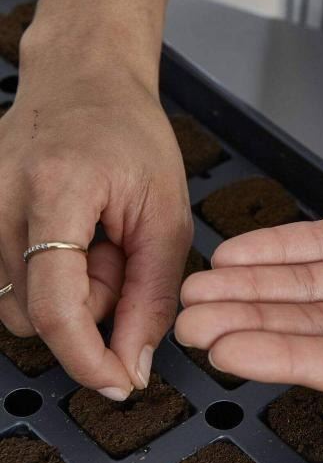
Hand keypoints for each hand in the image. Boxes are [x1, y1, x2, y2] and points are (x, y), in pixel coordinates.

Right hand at [0, 26, 191, 396]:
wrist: (83, 79)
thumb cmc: (131, 137)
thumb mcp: (165, 216)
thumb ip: (152, 297)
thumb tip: (131, 367)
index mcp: (56, 190)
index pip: (56, 305)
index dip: (86, 357)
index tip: (117, 383)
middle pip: (36, 315)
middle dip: (89, 308)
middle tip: (120, 255)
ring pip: (17, 305)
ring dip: (66, 294)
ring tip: (95, 242)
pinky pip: (4, 281)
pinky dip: (42, 279)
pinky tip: (67, 242)